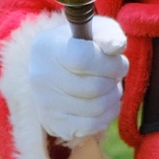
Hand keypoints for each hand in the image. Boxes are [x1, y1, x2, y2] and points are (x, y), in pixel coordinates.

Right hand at [30, 16, 127, 141]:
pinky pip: (92, 126)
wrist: (57, 69)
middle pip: (94, 87)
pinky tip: (104, 104)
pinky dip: (107, 116)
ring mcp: (44, 103)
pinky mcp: (53, 124)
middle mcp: (40, 76)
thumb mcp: (96, 31)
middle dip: (114, 81)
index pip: (83, 60)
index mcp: (48, 47)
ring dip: (113, 98)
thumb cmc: (83, 46)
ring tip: (110, 88)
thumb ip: (109, 34)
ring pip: (96, 108)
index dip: (110, 64)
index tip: (118, 61)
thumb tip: (116, 46)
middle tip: (114, 75)